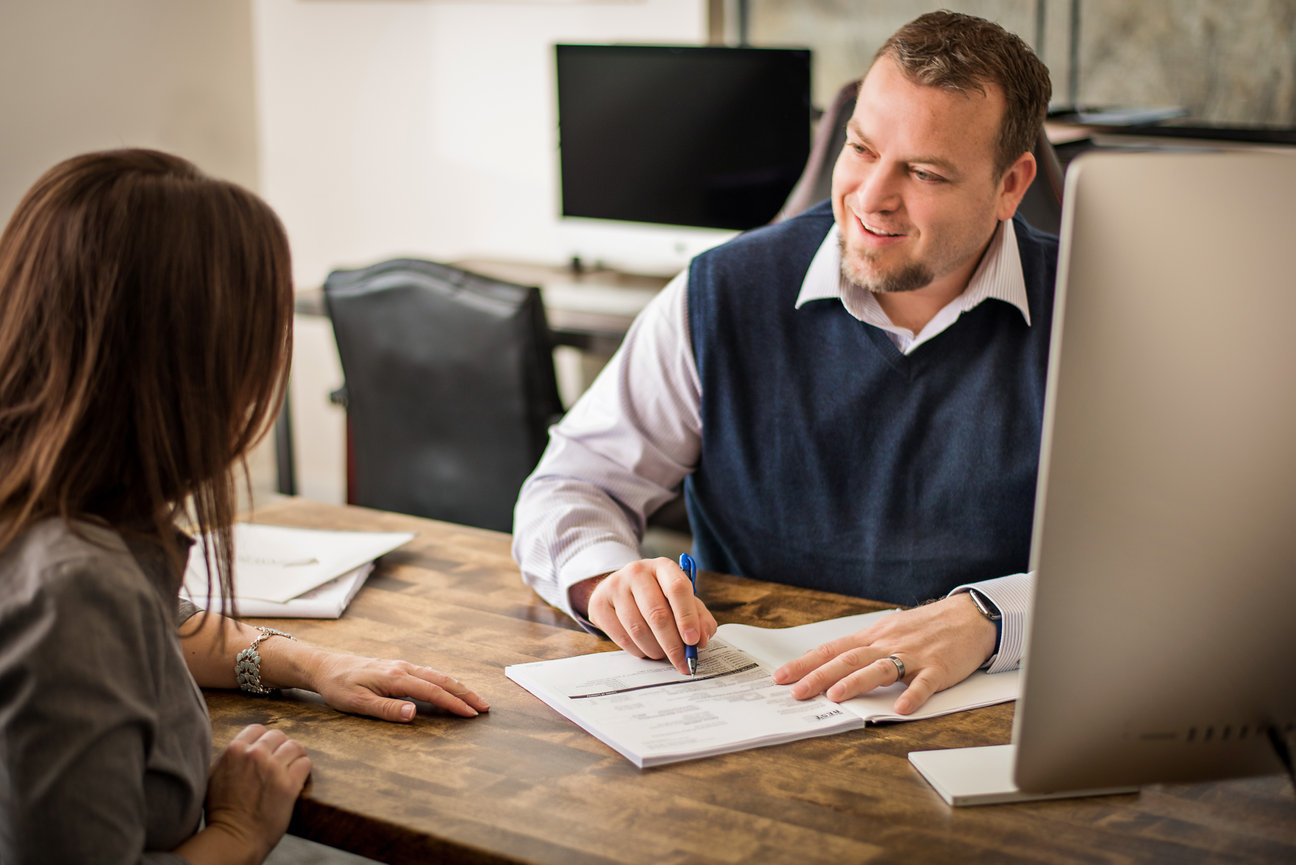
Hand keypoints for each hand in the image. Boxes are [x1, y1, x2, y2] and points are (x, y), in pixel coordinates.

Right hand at [201, 724, 311, 861]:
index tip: (267, 749)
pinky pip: (305, 764)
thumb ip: (229, 757)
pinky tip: (298, 776)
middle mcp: (255, 755)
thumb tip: (242, 745)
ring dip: (295, 755)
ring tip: (293, 765)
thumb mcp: (214, 775)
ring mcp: (274, 768)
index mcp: (235, 750)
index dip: (264, 739)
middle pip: (278, 735)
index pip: (257, 729)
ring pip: (295, 747)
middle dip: (280, 747)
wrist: (233, 837)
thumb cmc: (222, 810)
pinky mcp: (289, 784)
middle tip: (281, 760)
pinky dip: (304, 768)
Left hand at [308, 653, 489, 720]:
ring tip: (473, 698)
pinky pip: (428, 673)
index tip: (472, 714)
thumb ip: (387, 709)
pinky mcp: (397, 668)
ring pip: (437, 675)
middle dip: (465, 693)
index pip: (432, 692)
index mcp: (395, 677)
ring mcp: (401, 666)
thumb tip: (414, 713)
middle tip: (485, 706)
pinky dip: (445, 681)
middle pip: (442, 680)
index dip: (454, 703)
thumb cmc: (338, 687)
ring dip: (458, 686)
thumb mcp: (357, 703)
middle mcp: (403, 668)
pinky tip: (448, 687)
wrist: (324, 667)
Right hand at [577, 557, 717, 675]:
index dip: (687, 617)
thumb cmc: (658, 596)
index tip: (694, 641)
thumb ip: (699, 617)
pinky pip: (621, 637)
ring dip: (655, 650)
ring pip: (638, 628)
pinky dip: (637, 650)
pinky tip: (646, 651)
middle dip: (673, 644)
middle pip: (657, 613)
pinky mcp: (599, 604)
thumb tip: (702, 639)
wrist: (620, 588)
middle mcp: (637, 572)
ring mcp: (615, 586)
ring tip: (663, 655)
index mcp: (662, 567)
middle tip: (682, 662)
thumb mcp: (681, 600)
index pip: (677, 588)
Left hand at [771, 594, 996, 714]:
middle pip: (849, 659)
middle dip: (820, 675)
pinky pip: (924, 682)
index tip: (781, 676)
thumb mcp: (888, 631)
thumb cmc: (924, 627)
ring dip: (857, 682)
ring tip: (835, 696)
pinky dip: (912, 695)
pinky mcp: (939, 668)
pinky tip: (901, 708)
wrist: (967, 616)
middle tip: (796, 691)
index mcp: (873, 637)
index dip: (806, 663)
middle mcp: (888, 643)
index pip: (833, 650)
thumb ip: (863, 649)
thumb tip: (831, 668)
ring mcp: (913, 655)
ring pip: (880, 668)